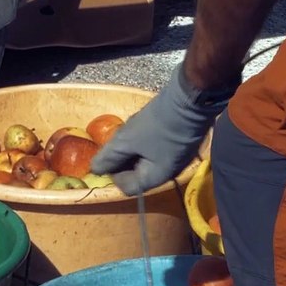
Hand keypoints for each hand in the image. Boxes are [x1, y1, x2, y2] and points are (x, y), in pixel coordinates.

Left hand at [90, 63, 231, 195]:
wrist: (191, 99)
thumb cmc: (158, 123)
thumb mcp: (127, 140)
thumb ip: (109, 157)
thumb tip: (94, 170)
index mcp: (156, 177)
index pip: (128, 187)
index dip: (114, 174)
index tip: (111, 153)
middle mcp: (168, 172)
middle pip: (137, 174)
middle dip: (124, 158)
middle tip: (119, 138)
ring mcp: (176, 158)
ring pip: (146, 158)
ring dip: (134, 146)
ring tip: (132, 128)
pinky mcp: (180, 143)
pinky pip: (156, 148)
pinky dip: (146, 140)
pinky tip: (145, 124)